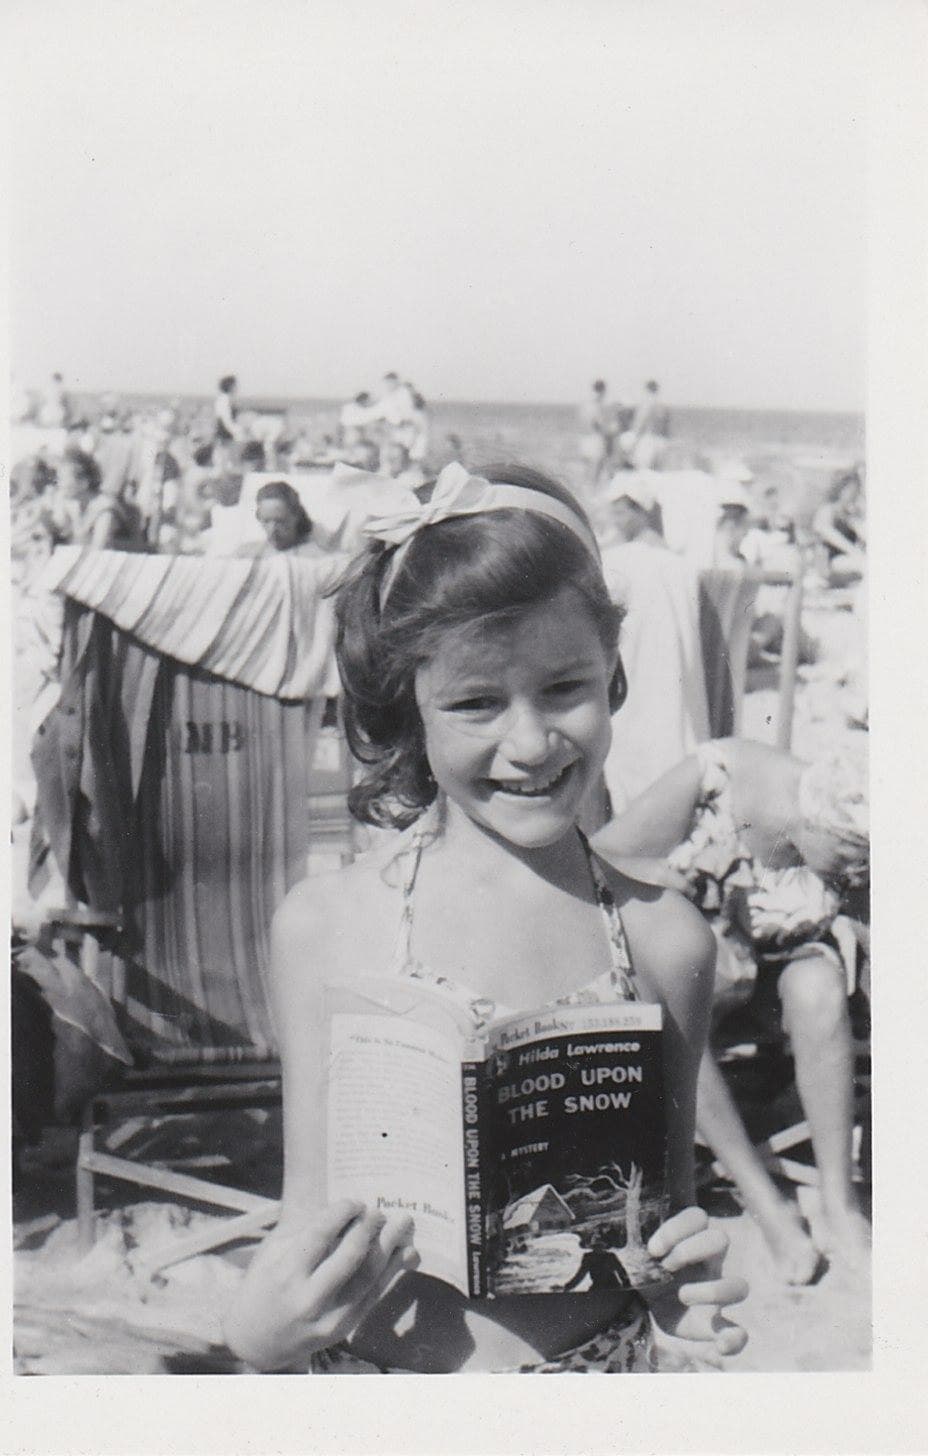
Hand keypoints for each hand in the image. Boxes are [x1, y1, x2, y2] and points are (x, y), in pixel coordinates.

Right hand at [223, 1200, 418, 1370]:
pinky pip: (373, 1295)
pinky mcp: (343, 1330)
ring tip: (401, 1223)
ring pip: (368, 1277)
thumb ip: (305, 1229)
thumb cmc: (264, 1284)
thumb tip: (346, 1208)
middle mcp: (308, 1298)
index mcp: (286, 1273)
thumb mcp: (273, 1251)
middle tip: (379, 1211)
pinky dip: (392, 1271)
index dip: (342, 1213)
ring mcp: (328, 1318)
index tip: (354, 1202)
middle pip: (350, 1256)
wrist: (256, 1340)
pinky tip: (405, 1253)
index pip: (320, 1235)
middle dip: (369, 1228)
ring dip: (389, 1246)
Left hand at [639, 1207, 747, 1369]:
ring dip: (713, 1291)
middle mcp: (710, 1263)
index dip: (676, 1229)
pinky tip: (720, 1345)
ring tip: (682, 1295)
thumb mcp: (639, 1261)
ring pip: (739, 1286)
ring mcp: (717, 1293)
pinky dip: (735, 1340)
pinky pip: (740, 1334)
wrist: (650, 1306)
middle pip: (720, 1239)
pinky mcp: (717, 1327)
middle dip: (691, 1250)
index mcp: (691, 1240)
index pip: (696, 1217)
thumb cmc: (648, 1274)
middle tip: (667, 1267)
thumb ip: (638, 1252)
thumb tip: (647, 1251)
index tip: (652, 1249)